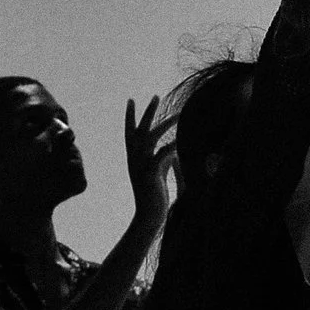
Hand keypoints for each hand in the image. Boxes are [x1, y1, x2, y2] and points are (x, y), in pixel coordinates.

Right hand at [124, 95, 170, 213]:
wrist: (149, 214)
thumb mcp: (158, 170)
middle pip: (139, 129)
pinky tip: (179, 141)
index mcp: (134, 157)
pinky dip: (169, 147)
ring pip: (150, 139)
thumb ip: (163, 157)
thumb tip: (171, 146)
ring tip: (179, 115)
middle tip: (156, 96)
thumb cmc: (154, 193)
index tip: (130, 99)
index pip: (130, 132)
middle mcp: (134, 158)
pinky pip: (160, 156)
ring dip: (164, 125)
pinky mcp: (150, 174)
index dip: (130, 116)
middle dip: (148, 112)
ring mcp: (141, 165)